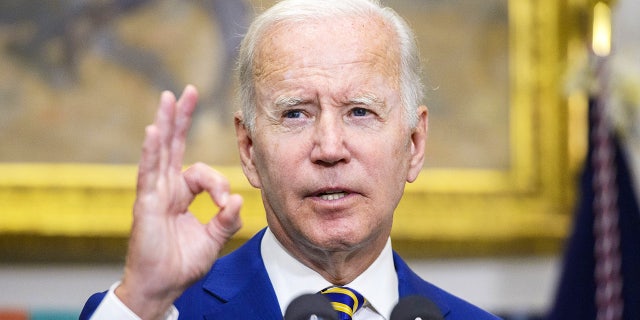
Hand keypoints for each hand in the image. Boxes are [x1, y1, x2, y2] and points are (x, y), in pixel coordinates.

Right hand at [115, 85, 242, 318]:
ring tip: (169, 98)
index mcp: (181, 194)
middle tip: (187, 92)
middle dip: (181, 118)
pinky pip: (148, 173)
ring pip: (160, 151)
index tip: (226, 203)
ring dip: (164, 124)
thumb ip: (226, 220)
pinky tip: (152, 131)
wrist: (162, 286)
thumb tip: (237, 200)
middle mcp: (166, 188)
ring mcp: (154, 193)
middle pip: (174, 145)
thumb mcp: (213, 239)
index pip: (201, 172)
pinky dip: (150, 152)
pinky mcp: (145, 204)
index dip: (217, 183)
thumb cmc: (182, 263)